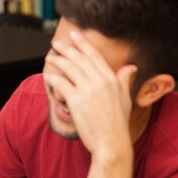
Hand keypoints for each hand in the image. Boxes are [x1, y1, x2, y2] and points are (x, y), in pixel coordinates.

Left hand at [44, 30, 136, 155]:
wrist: (111, 142)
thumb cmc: (117, 124)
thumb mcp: (125, 99)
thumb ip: (124, 81)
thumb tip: (130, 67)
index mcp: (112, 79)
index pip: (95, 56)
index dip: (84, 44)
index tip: (75, 35)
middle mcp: (101, 81)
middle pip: (80, 59)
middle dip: (67, 49)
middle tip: (56, 43)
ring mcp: (88, 90)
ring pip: (69, 69)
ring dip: (58, 61)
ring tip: (50, 57)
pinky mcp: (76, 100)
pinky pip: (61, 84)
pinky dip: (53, 78)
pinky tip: (47, 76)